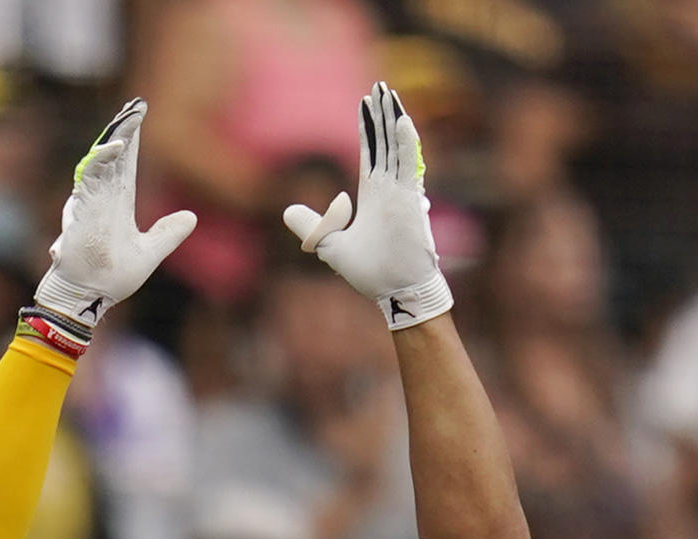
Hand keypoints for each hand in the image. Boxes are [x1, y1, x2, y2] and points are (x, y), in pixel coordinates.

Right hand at [33, 98, 195, 336]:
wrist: (90, 297)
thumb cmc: (112, 279)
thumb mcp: (149, 253)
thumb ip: (168, 234)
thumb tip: (191, 216)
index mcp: (119, 205)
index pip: (127, 164)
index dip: (133, 139)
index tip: (140, 114)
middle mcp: (105, 199)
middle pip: (115, 155)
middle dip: (125, 128)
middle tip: (136, 104)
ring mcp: (93, 202)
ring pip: (103, 161)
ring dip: (116, 137)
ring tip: (130, 116)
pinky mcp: (83, 210)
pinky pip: (91, 178)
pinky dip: (102, 160)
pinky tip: (116, 145)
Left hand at [283, 82, 451, 330]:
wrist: (393, 292)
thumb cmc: (370, 273)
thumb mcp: (330, 246)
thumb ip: (312, 226)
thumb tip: (287, 210)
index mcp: (374, 197)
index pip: (371, 153)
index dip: (368, 129)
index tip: (366, 104)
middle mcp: (389, 190)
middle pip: (384, 143)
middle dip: (382, 115)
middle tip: (380, 87)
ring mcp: (401, 193)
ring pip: (396, 147)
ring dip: (392, 119)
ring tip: (388, 93)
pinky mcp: (410, 201)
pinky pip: (408, 165)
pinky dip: (405, 142)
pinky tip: (401, 120)